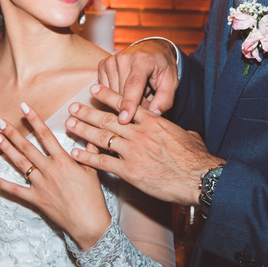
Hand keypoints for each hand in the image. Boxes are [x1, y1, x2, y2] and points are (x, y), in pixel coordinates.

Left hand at [0, 102, 112, 250]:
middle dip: (13, 133)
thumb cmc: (93, 197)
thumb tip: (88, 133)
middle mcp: (49, 170)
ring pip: (20, 164)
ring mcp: (40, 185)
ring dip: (6, 150)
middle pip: (28, 148)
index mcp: (63, 161)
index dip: (35, 120)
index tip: (24, 107)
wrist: (89, 223)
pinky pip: (15, 190)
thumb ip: (88, 150)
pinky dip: (1, 184)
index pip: (46, 135)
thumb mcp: (92, 170)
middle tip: (0, 121)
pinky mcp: (35, 199)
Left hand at [66, 84, 221, 205]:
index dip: (107, 95)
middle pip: (107, 119)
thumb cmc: (196, 158)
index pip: (125, 104)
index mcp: (152, 122)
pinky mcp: (129, 171)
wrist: (197, 178)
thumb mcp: (188, 137)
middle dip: (88, 112)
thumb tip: (185, 133)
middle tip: (73, 107)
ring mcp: (132, 151)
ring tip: (69, 125)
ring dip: (83, 130)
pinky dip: (87, 157)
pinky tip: (75, 153)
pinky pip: (102, 162)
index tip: (94, 89)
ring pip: (101, 137)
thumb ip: (180, 132)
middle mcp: (139, 133)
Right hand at [96, 39, 179, 122]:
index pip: (133, 84)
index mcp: (143, 60)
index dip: (129, 103)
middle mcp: (124, 58)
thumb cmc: (162, 67)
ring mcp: (111, 61)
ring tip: (138, 93)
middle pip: (122, 92)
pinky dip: (114, 94)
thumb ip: (165, 99)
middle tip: (146, 100)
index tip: (124, 119)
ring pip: (111, 93)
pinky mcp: (103, 65)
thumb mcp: (171, 82)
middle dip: (133, 105)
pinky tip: (125, 90)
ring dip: (123, 100)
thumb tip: (153, 114)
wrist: (152, 49)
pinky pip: (105, 90)